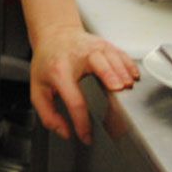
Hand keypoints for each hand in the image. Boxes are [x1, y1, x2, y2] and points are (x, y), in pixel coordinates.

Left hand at [28, 24, 138, 144]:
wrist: (54, 35)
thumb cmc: (48, 63)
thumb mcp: (39, 89)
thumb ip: (48, 114)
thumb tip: (65, 132)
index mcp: (60, 71)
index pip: (74, 100)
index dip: (82, 122)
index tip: (87, 136)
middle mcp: (78, 56)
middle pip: (98, 66)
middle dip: (110, 78)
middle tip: (117, 93)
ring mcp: (93, 48)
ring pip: (112, 58)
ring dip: (122, 74)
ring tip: (127, 87)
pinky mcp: (105, 44)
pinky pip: (120, 54)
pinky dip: (129, 65)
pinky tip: (133, 77)